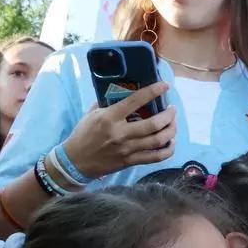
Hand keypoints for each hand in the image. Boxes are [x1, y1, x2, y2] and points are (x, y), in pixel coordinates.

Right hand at [62, 83, 176, 178]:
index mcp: (109, 118)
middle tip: (172, 109)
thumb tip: (123, 90)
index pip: (135, 101)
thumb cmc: (83, 135)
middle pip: (153, 124)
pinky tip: (171, 142)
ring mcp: (127, 149)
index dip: (153, 91)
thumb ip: (107, 103)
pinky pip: (156, 157)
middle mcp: (121, 133)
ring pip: (158, 140)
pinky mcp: (131, 161)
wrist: (75, 162)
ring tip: (173, 123)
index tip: (164, 86)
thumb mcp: (91, 114)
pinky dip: (168, 150)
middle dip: (168, 115)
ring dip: (171, 130)